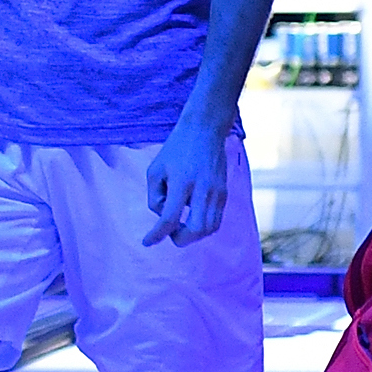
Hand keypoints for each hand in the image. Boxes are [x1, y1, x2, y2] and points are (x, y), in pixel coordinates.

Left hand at [143, 116, 229, 246]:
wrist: (204, 130)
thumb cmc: (175, 149)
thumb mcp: (155, 169)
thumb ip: (154, 197)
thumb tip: (163, 218)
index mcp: (181, 181)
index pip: (169, 218)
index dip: (156, 235)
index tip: (147, 242)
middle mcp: (202, 189)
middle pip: (195, 230)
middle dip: (180, 239)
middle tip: (169, 233)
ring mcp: (217, 192)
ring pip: (209, 229)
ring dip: (193, 235)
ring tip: (181, 226)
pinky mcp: (224, 193)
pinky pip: (216, 220)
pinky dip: (203, 227)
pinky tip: (192, 218)